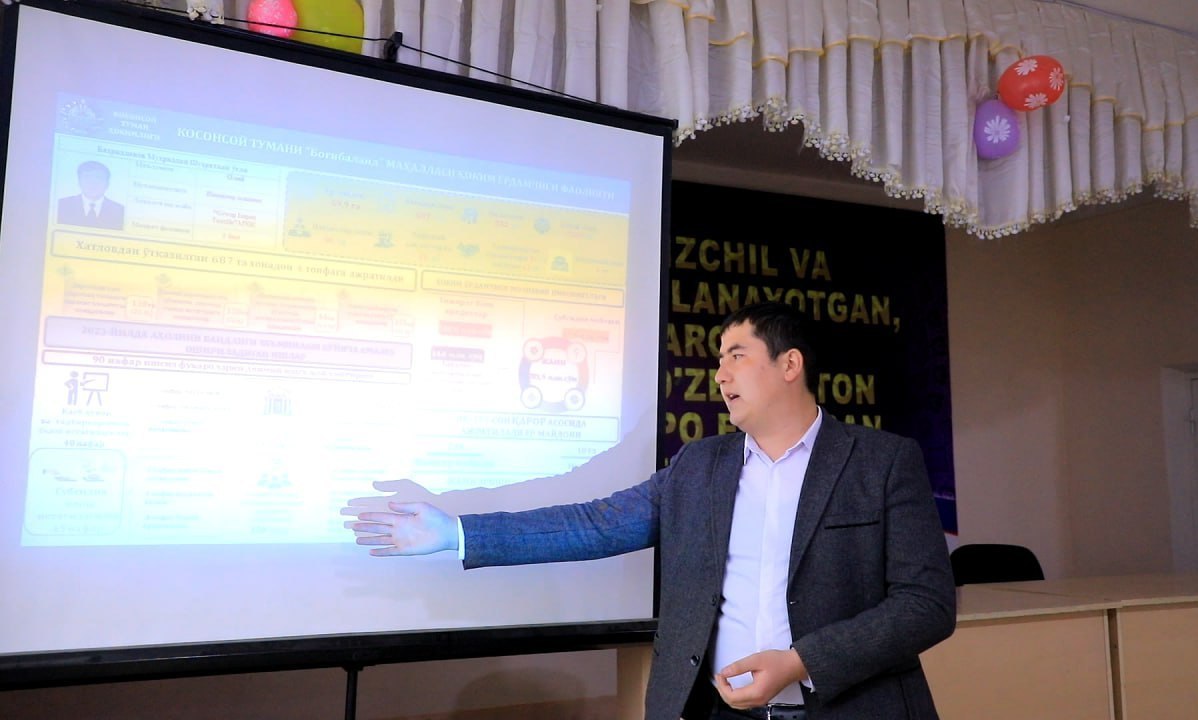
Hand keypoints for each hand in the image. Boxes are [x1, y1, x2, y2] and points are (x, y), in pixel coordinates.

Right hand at [341, 480, 457, 555]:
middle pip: (378, 528)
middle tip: (352, 526)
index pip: (382, 516)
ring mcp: (401, 539)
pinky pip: (390, 551)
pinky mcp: (406, 550)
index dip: (370, 516)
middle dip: (365, 527)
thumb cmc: (436, 517)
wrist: (448, 532)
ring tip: (356, 539)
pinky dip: (381, 552)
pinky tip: (371, 552)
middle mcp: (398, 529)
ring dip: (369, 540)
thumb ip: (405, 507)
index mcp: (401, 518)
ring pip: (381, 540)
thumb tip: (389, 504)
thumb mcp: (421, 507)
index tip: (359, 515)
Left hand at [714, 649, 806, 708]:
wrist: (794, 665)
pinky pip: (744, 703)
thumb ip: (738, 666)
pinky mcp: (762, 698)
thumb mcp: (756, 660)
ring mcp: (761, 700)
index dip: (722, 685)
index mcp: (757, 692)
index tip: (719, 675)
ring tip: (724, 681)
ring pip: (738, 705)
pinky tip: (732, 686)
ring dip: (728, 694)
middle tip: (720, 677)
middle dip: (722, 690)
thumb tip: (724, 672)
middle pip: (733, 703)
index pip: (732, 696)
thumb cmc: (779, 662)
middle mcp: (759, 700)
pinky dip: (735, 696)